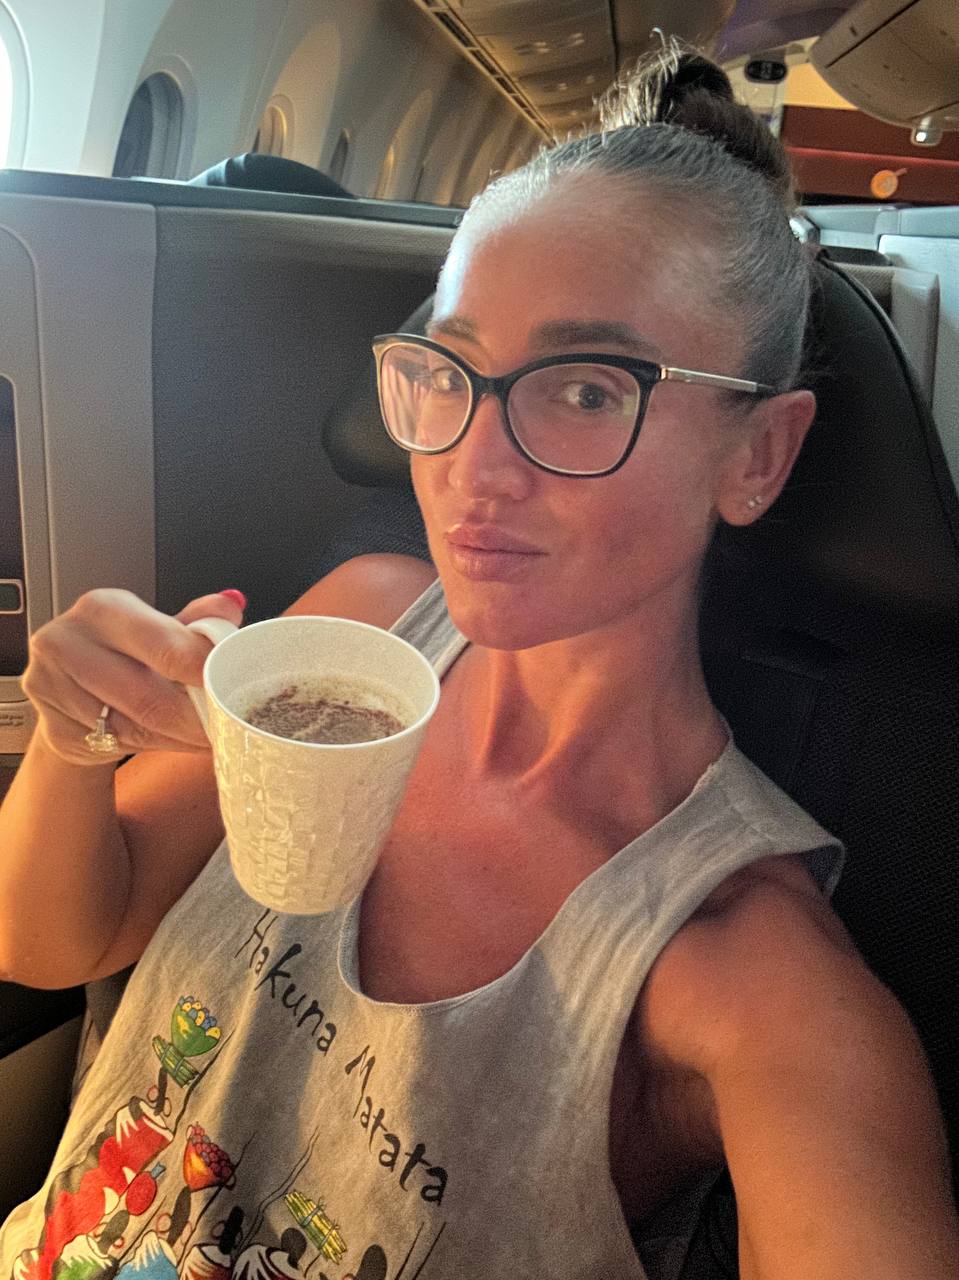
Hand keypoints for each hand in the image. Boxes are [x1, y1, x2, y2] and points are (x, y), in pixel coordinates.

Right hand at [21, 589, 245, 765]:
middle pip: (147, 696)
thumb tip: (232, 606)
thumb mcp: (157, 628)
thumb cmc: (121, 653)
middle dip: (195, 717)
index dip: (204, 670)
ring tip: (206, 735)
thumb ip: (194, 620)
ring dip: (179, 737)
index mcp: (102, 609)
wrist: (69, 688)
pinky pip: (116, 745)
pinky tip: (172, 740)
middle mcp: (68, 642)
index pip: (164, 646)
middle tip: (226, 725)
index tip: (231, 685)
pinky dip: (154, 746)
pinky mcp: (54, 728)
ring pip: (133, 727)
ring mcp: (52, 687)